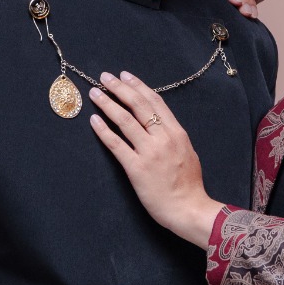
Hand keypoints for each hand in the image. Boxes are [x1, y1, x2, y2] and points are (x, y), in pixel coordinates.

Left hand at [88, 72, 223, 248]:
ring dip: (108, 104)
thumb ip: (173, 137)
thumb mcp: (187, 152)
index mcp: (176, 133)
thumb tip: (160, 124)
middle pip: (138, 105)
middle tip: (105, 77)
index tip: (125, 75)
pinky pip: (117, 145)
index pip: (155, 102)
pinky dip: (104, 130)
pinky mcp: (136, 168)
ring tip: (95, 94)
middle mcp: (163, 138)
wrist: (188, 208)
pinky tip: (94, 120)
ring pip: (125, 121)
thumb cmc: (189, 185)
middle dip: (119, 88)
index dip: (138, 86)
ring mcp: (149, 152)